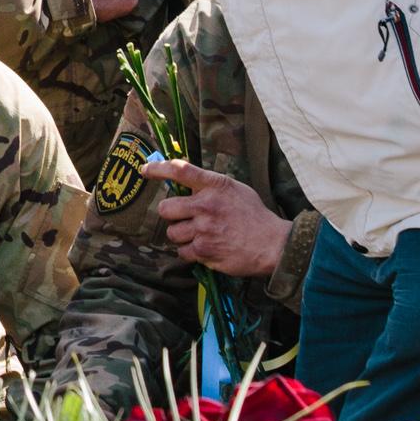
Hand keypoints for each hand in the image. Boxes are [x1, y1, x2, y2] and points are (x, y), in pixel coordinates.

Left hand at [147, 159, 291, 278]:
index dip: (158, 169)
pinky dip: (192, 252)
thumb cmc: (254, 216)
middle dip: (172, 215)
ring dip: (182, 235)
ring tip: (201, 235)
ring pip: (172, 233)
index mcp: (215, 185)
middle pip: (166, 208)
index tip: (145, 170)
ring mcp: (204, 229)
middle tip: (186, 218)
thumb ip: (209, 185)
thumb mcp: (234, 190)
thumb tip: (183, 184)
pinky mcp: (204, 251)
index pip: (180, 170)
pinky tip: (208, 248)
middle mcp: (207, 205)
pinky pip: (182, 252)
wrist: (274, 244)